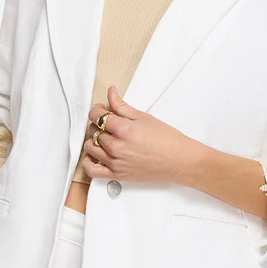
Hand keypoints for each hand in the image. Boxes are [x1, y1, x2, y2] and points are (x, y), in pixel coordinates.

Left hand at [81, 85, 195, 183]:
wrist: (179, 160)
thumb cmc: (166, 139)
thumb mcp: (143, 117)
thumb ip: (122, 106)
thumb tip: (110, 92)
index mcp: (123, 130)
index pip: (97, 116)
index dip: (96, 109)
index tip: (101, 109)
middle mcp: (117, 147)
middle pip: (94, 130)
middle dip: (99, 124)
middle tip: (109, 123)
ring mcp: (115, 162)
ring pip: (90, 147)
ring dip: (94, 140)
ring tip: (105, 137)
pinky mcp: (117, 174)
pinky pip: (91, 170)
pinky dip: (88, 162)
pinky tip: (94, 155)